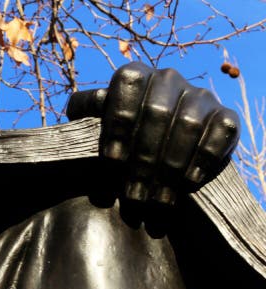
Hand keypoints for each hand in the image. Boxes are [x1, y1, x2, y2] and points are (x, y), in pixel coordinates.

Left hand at [67, 62, 239, 204]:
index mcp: (135, 75)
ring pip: (189, 124)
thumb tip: (76, 110)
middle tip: (133, 194)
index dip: (119, 124)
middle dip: (143, 159)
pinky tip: (187, 182)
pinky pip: (222, 131)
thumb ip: (86, 113)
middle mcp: (168, 79)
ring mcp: (200, 96)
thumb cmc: (120, 136)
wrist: (161, 147)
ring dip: (171, 167)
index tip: (112, 160)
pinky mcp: (225, 116)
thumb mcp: (96, 122)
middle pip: (158, 111)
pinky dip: (204, 158)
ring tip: (156, 199)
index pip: (127, 85)